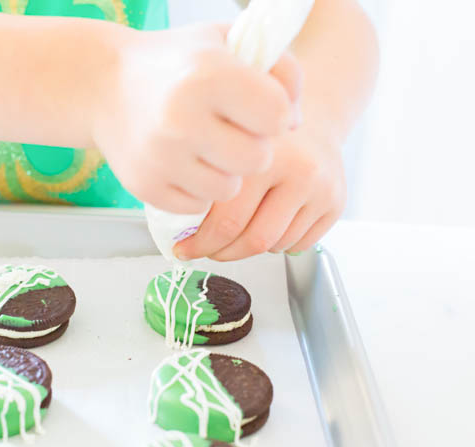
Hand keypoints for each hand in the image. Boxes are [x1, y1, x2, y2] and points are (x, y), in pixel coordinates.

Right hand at [92, 24, 301, 213]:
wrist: (103, 86)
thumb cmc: (175, 64)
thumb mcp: (228, 42)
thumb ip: (279, 68)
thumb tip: (295, 122)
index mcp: (208, 75)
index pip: (276, 115)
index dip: (274, 115)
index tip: (256, 108)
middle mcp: (182, 118)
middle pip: (256, 159)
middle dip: (252, 148)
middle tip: (231, 132)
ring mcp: (161, 157)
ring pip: (228, 189)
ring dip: (225, 172)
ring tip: (205, 148)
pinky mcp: (146, 186)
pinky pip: (197, 205)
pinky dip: (195, 188)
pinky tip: (182, 163)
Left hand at [173, 123, 345, 259]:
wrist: (310, 118)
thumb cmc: (258, 137)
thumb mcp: (227, 148)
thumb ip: (209, 184)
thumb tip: (183, 234)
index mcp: (265, 156)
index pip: (228, 222)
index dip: (201, 245)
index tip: (184, 250)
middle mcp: (300, 172)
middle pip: (254, 240)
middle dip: (223, 253)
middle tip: (206, 251)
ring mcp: (322, 189)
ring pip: (276, 246)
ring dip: (250, 248)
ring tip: (236, 232)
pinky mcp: (336, 203)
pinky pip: (298, 245)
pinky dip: (276, 244)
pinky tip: (265, 224)